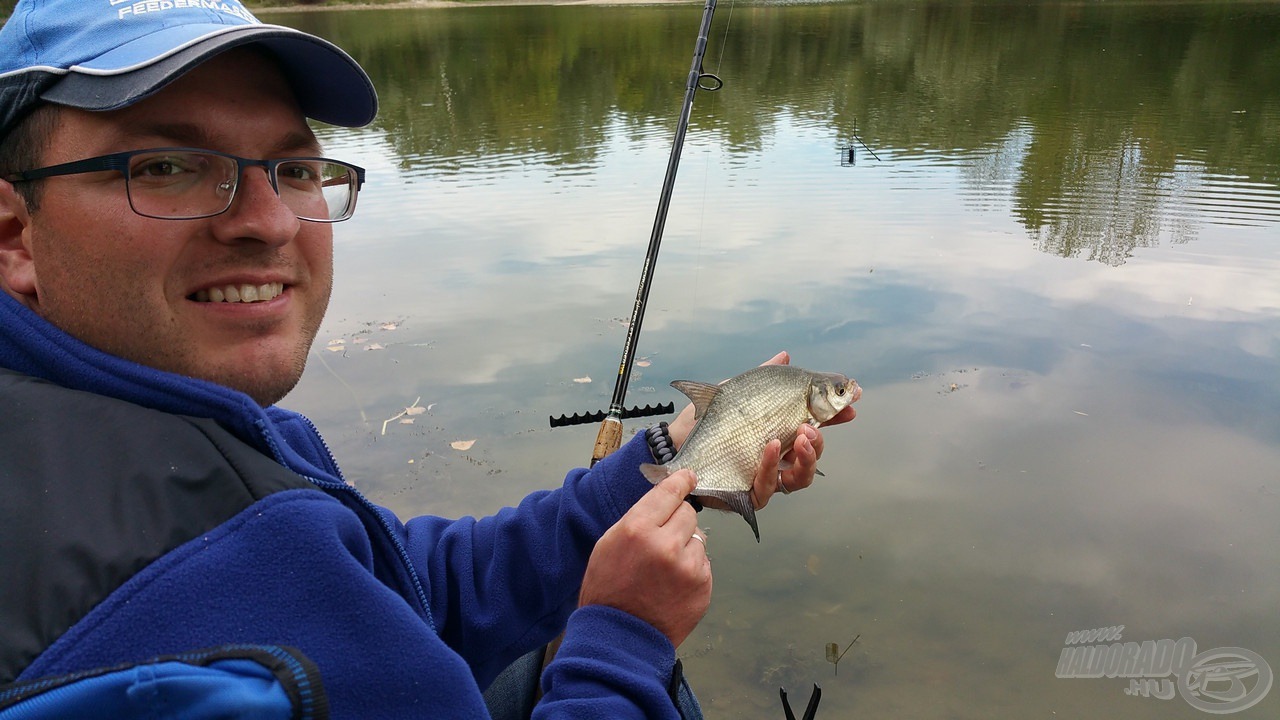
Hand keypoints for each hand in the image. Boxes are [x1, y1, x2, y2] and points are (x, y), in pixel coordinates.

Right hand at [578, 469, 711, 646]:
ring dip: (685, 547)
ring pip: (698, 538)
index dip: (680, 481)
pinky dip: (692, 569)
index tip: (688, 475)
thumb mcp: (609, 545)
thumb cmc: (608, 590)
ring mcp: (688, 567)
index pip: (669, 492)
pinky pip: (703, 563)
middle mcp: (666, 545)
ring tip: (664, 570)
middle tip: (662, 539)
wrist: (620, 639)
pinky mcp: (703, 586)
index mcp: (637, 530)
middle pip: (688, 512)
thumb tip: (667, 498)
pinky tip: (673, 585)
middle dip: (677, 521)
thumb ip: (639, 519)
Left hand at [666, 351, 856, 509]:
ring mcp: (765, 478)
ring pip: (800, 478)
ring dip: (806, 458)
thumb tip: (784, 355)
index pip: (815, 426)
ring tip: (798, 437)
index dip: (835, 416)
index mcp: (780, 432)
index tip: (852, 403)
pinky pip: (769, 487)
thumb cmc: (709, 420)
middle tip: (811, 427)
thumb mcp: (735, 392)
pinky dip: (772, 465)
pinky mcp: (749, 495)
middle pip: (812, 456)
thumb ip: (761, 375)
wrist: (675, 442)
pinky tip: (770, 446)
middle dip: (819, 441)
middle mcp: (778, 458)